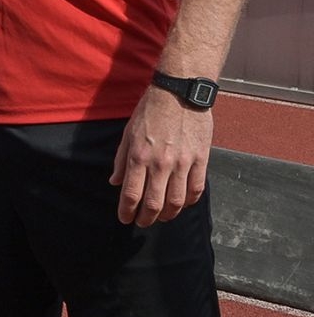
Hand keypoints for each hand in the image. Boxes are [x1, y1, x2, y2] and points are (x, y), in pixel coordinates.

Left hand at [110, 86, 212, 225]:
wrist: (179, 93)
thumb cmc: (150, 112)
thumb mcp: (128, 133)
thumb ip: (121, 160)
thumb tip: (115, 182)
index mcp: (139, 156)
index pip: (131, 194)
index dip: (127, 211)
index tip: (125, 219)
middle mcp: (161, 163)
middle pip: (154, 203)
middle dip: (146, 218)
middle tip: (142, 223)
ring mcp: (183, 163)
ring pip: (177, 201)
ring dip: (168, 214)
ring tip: (162, 217)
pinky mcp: (201, 159)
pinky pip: (197, 189)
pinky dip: (190, 201)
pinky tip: (183, 204)